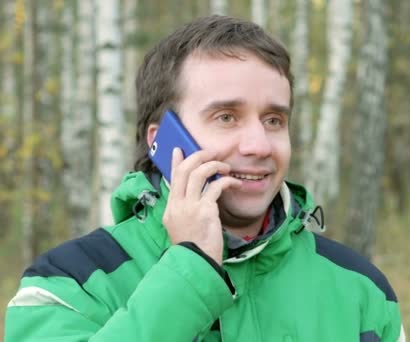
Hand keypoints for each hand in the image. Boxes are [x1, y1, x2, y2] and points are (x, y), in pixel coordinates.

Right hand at [162, 148, 241, 264]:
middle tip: (211, 153)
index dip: (176, 161)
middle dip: (199, 156)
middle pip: (185, 170)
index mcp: (171, 209)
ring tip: (226, 167)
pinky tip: (235, 183)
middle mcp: (177, 205)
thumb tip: (200, 196)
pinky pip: (216, 187)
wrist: (196, 264)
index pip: (173, 178)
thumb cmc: (195, 249)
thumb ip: (187, 211)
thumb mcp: (184, 228)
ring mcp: (190, 207)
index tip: (179, 149)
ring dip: (214, 166)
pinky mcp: (205, 211)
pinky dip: (227, 181)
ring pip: (199, 174)